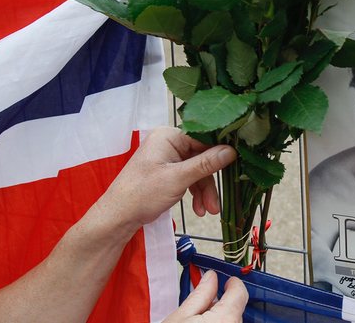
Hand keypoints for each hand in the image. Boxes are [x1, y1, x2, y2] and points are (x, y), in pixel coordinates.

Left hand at [96, 127, 236, 233]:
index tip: (236, 168)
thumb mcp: (178, 179)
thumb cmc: (142, 194)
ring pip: (198, 170)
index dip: (220, 154)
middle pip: (203, 157)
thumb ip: (206, 164)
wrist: (118, 218)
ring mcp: (168, 157)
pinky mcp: (168, 171)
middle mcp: (169, 142)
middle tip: (217, 203)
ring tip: (208, 212)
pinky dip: (195, 193)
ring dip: (204, 191)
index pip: (204, 139)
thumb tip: (232, 150)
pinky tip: (199, 209)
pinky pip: (189, 178)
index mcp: (169, 136)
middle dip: (210, 182)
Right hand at [164, 271, 247, 322]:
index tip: (226, 279)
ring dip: (220, 316)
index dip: (232, 282)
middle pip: (236, 307)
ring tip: (198, 320)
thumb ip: (200, 294)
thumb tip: (210, 277)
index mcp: (225, 318)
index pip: (240, 292)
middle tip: (202, 303)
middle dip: (222, 301)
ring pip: (232, 319)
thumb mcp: (181, 316)